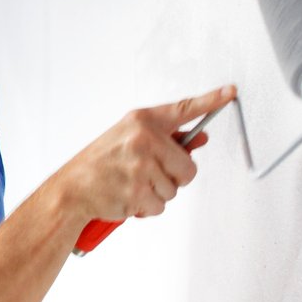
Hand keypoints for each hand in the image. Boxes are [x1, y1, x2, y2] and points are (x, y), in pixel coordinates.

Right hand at [59, 85, 235, 224]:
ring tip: (132, 185)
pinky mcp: (137, 191)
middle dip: (174, 177)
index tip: (229, 92)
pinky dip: (146, 208)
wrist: (71, 189)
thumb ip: (165, 140)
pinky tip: (128, 197)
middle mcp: (143, 139)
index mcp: (141, 121)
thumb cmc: (100, 164)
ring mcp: (140, 165)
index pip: (183, 108)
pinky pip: (160, 206)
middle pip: (188, 167)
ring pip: (174, 189)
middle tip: (149, 176)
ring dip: (157, 193)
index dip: (210, 101)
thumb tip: (198, 140)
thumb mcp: (128, 140)